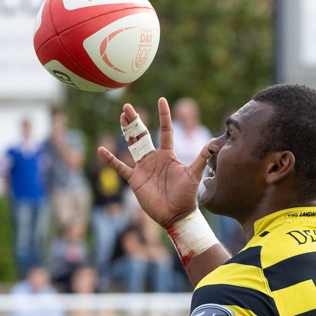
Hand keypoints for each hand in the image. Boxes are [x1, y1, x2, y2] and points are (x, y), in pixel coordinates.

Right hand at [97, 97, 212, 228]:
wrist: (176, 215)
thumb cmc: (187, 196)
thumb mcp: (194, 175)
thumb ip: (201, 158)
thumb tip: (214, 144)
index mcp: (168, 155)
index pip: (165, 130)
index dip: (164, 116)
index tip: (161, 100)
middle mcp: (154, 158)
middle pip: (142, 134)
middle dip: (135, 120)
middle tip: (127, 107)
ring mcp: (143, 167)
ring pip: (132, 145)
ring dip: (126, 132)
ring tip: (121, 117)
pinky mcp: (135, 179)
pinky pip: (120, 167)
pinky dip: (111, 159)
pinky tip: (101, 150)